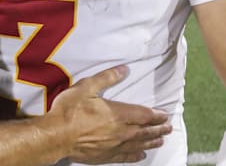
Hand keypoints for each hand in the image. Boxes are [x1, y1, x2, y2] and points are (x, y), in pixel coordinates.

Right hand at [44, 66, 171, 163]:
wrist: (56, 136)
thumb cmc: (69, 111)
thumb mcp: (86, 87)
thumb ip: (106, 78)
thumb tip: (124, 69)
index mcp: (117, 113)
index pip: (143, 114)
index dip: (156, 115)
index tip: (165, 115)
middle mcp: (120, 131)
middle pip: (145, 131)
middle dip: (158, 129)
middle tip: (169, 128)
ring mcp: (114, 145)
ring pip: (138, 144)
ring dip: (151, 142)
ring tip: (160, 141)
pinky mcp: (105, 156)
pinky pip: (125, 157)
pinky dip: (135, 156)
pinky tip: (141, 156)